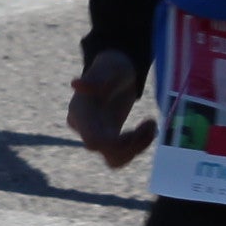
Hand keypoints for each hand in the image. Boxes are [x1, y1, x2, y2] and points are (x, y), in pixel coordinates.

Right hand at [67, 47, 153, 169]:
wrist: (116, 70)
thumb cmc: (112, 66)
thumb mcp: (108, 67)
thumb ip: (95, 78)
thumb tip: (75, 84)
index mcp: (80, 112)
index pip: (93, 140)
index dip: (115, 143)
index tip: (135, 131)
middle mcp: (84, 127)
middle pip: (105, 151)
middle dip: (131, 143)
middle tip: (151, 122)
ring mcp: (97, 135)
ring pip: (114, 159)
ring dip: (137, 148)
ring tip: (151, 125)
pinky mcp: (110, 139)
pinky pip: (121, 155)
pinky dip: (138, 147)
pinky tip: (148, 128)